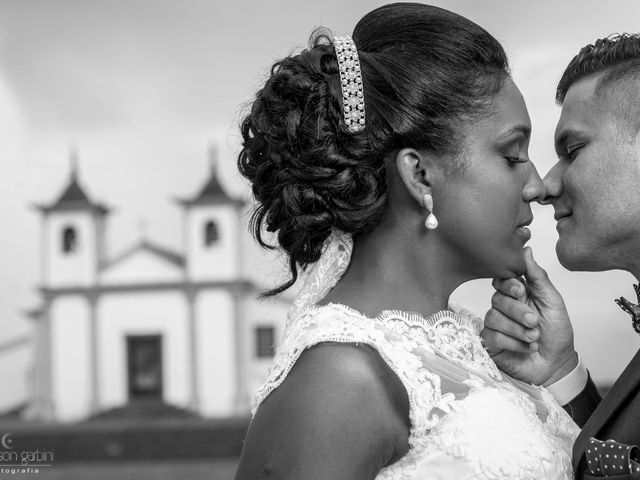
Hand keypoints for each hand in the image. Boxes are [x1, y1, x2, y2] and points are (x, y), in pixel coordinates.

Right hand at [481, 247, 577, 385]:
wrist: (557, 365)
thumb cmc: (556, 333)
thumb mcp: (553, 302)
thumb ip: (538, 277)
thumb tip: (526, 250)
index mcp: (517, 293)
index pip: (502, 279)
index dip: (508, 284)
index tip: (521, 291)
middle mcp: (503, 307)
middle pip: (497, 298)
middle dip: (518, 311)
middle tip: (534, 321)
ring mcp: (495, 324)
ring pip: (494, 317)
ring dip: (518, 330)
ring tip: (534, 337)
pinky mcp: (490, 342)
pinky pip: (492, 336)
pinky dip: (514, 342)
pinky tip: (527, 347)